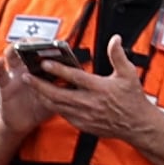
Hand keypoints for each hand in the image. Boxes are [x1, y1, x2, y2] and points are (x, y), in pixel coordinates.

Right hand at [0, 48, 60, 145]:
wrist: (24, 123)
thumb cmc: (41, 108)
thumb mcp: (57, 96)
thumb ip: (66, 86)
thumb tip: (83, 78)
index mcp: (41, 68)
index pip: (44, 50)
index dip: (49, 45)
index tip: (56, 44)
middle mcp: (28, 67)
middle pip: (28, 48)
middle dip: (32, 42)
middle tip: (38, 43)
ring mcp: (15, 74)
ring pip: (12, 55)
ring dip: (15, 49)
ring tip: (20, 47)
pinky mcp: (4, 84)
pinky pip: (0, 72)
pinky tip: (1, 62)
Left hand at [30, 52, 162, 136]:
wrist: (136, 124)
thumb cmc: (132, 99)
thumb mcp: (128, 74)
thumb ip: (118, 55)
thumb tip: (114, 39)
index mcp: (99, 88)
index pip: (74, 77)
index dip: (58, 70)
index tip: (44, 63)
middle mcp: (89, 102)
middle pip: (58, 94)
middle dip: (39, 85)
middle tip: (27, 77)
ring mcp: (84, 115)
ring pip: (57, 105)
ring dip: (43, 95)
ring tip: (32, 86)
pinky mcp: (82, 124)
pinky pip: (62, 114)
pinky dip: (53, 106)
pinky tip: (47, 99)